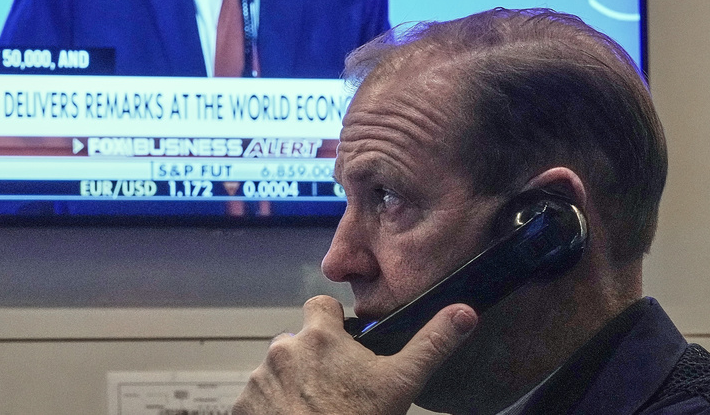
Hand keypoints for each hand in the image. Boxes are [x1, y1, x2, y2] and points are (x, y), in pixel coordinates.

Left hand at [232, 295, 476, 414]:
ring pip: (279, 371)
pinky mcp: (244, 404)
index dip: (333, 322)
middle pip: (300, 342)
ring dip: (294, 385)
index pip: (320, 305)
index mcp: (318, 335)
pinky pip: (259, 398)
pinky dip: (273, 408)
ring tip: (316, 411)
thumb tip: (465, 312)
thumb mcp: (401, 383)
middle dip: (314, 360)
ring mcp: (259, 377)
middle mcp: (283, 348)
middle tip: (337, 390)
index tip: (346, 344)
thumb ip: (431, 343)